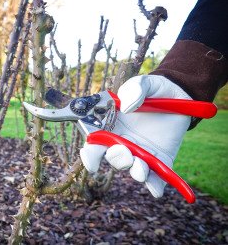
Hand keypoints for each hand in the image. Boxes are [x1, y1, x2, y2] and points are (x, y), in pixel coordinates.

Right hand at [80, 75, 191, 197]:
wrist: (180, 95)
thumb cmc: (155, 90)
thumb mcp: (144, 83)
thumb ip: (133, 89)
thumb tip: (125, 109)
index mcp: (114, 126)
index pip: (96, 144)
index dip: (90, 155)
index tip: (92, 161)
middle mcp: (126, 142)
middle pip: (114, 159)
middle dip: (116, 159)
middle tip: (124, 151)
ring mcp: (143, 152)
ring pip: (134, 170)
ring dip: (135, 172)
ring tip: (142, 166)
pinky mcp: (161, 159)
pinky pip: (157, 178)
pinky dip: (155, 186)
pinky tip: (156, 188)